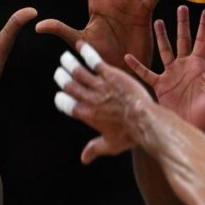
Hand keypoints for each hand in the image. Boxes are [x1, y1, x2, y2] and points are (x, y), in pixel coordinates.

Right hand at [54, 41, 155, 163]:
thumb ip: (95, 149)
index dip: (61, 99)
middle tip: (58, 72)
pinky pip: (94, 61)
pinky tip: (80, 45)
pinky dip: (86, 52)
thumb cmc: (130, 135)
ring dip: (69, 63)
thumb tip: (84, 159)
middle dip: (61, 78)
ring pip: (78, 71)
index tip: (59, 95)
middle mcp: (89, 99)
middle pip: (69, 85)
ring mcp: (99, 85)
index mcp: (86, 115)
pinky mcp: (110, 74)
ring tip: (65, 57)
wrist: (145, 120)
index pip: (66, 105)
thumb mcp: (111, 145)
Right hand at [125, 5, 204, 134]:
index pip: (202, 41)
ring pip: (165, 51)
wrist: (193, 130)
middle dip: (182, 24)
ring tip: (157, 21)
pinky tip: (128, 56)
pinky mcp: (160, 86)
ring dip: (161, 37)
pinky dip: (137, 65)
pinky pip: (146, 73)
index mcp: (200, 67)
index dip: (204, 26)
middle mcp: (185, 67)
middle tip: (181, 7)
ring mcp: (171, 75)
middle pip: (183, 40)